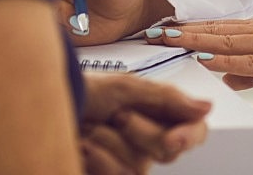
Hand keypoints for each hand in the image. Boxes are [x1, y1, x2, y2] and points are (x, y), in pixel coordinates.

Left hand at [79, 72, 210, 173]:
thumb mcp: (127, 86)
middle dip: (140, 131)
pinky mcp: (110, 174)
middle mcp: (149, 140)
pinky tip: (83, 145)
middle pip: (168, 151)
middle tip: (119, 114)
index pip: (194, 130)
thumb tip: (207, 107)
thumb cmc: (85, 91)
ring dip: (109, 142)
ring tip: (92, 126)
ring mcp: (129, 161)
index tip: (173, 137)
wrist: (45, 105)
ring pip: (138, 167)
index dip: (189, 135)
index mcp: (159, 113)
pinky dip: (97, 158)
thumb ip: (167, 98)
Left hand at [148, 17, 252, 91]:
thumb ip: (252, 70)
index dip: (189, 28)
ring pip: (225, 40)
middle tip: (153, 32)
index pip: (216, 27)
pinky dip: (224, 59)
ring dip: (194, 39)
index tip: (163, 28)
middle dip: (182, 31)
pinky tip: (206, 59)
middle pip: (214, 29)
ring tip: (169, 39)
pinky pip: (248, 60)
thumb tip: (225, 78)